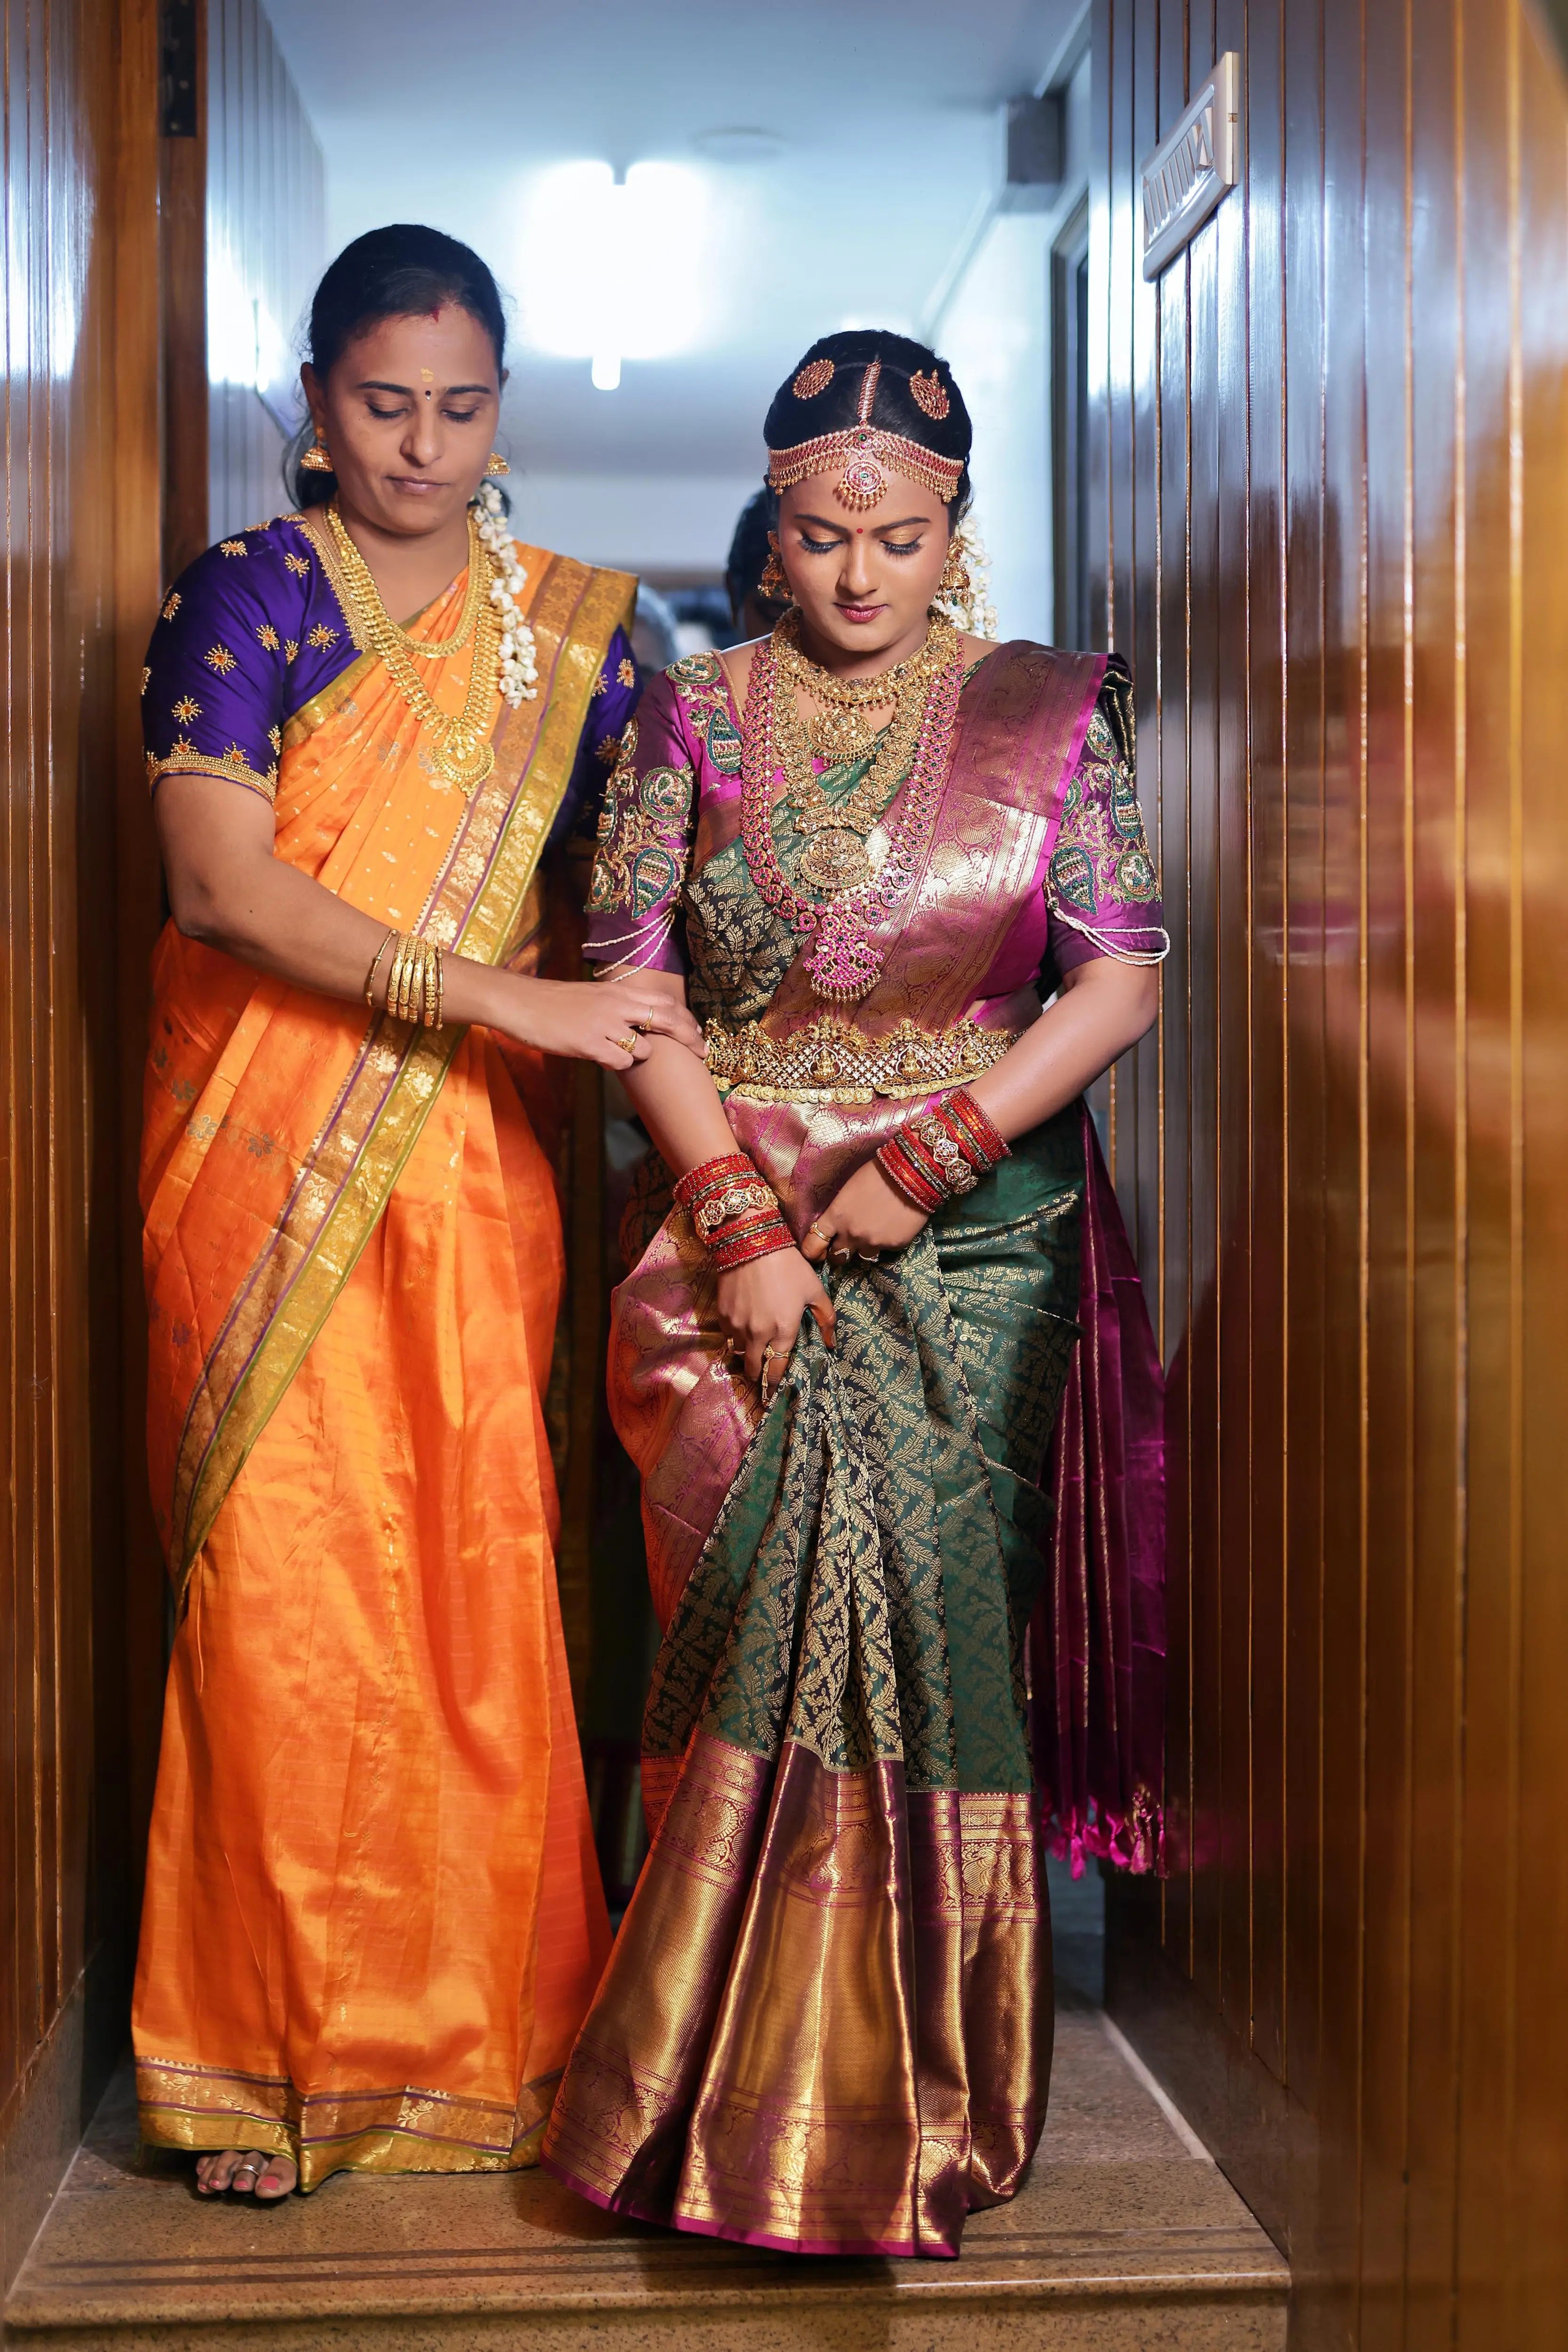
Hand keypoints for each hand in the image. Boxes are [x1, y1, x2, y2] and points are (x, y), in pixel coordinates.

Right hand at [489, 973, 705, 1069]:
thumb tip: (642, 1023)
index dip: (687, 1019)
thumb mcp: (593, 996)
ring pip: (643, 1049)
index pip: (666, 1002)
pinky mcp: (589, 1043)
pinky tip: (599, 1057)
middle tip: (702, 1053)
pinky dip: (615, 1064)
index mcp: (619, 991)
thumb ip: (620, 1007)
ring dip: (638, 1056)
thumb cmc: (554, 1002)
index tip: (699, 1034)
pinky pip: (620, 1062)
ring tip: (615, 1051)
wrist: (520, 1003)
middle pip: (668, 1020)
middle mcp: (617, 1004)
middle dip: (689, 1038)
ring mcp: (604, 1024)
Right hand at [717, 1247, 834, 1396]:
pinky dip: (736, 1338)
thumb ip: (825, 1319)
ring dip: (747, 1357)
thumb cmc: (789, 1266)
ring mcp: (737, 1325)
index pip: (776, 1370)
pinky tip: (743, 1330)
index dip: (775, 1385)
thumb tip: (831, 1344)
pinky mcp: (722, 1314)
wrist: (752, 1242)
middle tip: (762, 1378)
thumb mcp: (814, 1290)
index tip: (774, 1394)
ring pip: (739, 1353)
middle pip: (754, 1369)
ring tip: (753, 1355)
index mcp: (783, 1330)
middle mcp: (758, 1334)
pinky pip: (728, 1335)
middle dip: (759, 1377)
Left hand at [800, 1157, 929, 1265]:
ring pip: (864, 1256)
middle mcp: (852, 1234)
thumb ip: (841, 1212)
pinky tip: (894, 1224)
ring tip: (874, 1232)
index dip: (813, 1251)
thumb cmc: (877, 1173)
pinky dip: (888, 1240)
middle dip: (840, 1252)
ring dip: (865, 1247)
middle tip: (846, 1243)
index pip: (813, 1245)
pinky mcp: (895, 1245)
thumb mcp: (849, 1190)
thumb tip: (839, 1223)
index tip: (816, 1251)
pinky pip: (886, 1248)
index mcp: (836, 1217)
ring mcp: (874, 1242)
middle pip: (837, 1257)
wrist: (912, 1173)